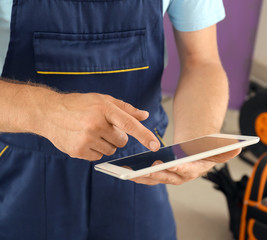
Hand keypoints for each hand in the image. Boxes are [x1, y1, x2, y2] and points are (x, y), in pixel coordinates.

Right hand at [40, 92, 159, 160]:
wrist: (49, 112)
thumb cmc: (79, 104)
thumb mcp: (102, 100)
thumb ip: (125, 109)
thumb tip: (145, 115)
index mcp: (105, 109)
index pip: (129, 124)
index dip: (144, 135)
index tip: (155, 145)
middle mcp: (96, 124)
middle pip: (122, 141)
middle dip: (117, 136)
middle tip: (103, 127)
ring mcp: (86, 139)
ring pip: (111, 151)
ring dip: (106, 144)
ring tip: (91, 132)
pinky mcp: (78, 151)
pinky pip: (98, 157)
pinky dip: (95, 150)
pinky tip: (84, 139)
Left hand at [131, 142, 240, 185]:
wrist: (196, 152)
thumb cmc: (204, 149)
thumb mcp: (216, 147)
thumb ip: (227, 149)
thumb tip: (240, 147)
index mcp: (196, 170)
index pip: (189, 170)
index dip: (181, 168)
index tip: (172, 164)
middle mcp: (183, 177)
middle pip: (169, 177)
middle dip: (157, 174)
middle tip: (145, 169)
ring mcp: (171, 177)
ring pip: (156, 179)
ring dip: (142, 177)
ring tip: (128, 172)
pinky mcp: (161, 174)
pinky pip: (149, 176)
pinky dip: (138, 174)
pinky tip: (125, 170)